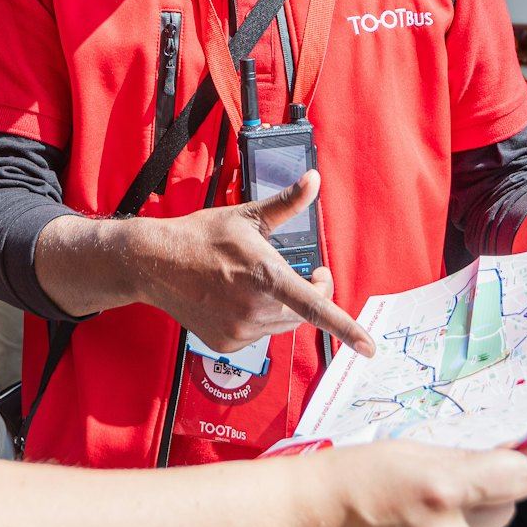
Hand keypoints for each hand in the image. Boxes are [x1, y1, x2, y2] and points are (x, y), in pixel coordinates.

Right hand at [127, 170, 374, 357]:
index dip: (345, 328)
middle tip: (310, 271)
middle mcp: (254, 308)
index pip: (314, 306)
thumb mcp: (247, 216)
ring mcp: (239, 330)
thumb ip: (287, 204)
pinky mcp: (227, 344)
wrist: (156, 263)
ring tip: (263, 280)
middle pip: (303, 312)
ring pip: (282, 324)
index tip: (370, 348)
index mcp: (265, 275)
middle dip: (311, 293)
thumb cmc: (203, 235)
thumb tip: (314, 179)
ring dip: (285, 306)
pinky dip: (261, 318)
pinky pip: (260, 334)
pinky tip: (240, 297)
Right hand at [321, 440, 526, 526]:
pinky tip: (428, 519)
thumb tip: (519, 456)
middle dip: (496, 486)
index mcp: (444, 489)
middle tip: (464, 470)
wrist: (324, 517)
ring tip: (434, 499)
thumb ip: (470, 457)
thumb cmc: (360, 478)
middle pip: (508, 507)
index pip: (522, 477)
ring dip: (476, 513)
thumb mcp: (414, 450)